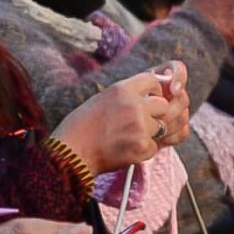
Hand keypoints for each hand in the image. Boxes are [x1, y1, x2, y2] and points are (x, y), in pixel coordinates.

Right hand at [52, 66, 188, 172]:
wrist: (71, 153)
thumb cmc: (80, 127)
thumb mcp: (102, 99)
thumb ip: (125, 96)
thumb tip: (147, 96)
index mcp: (122, 89)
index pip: (153, 81)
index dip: (154, 91)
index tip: (150, 99)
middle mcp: (134, 105)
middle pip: (163, 105)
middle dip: (155, 115)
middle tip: (140, 124)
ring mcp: (140, 126)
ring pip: (161, 127)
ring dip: (149, 134)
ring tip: (126, 138)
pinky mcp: (142, 146)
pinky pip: (154, 147)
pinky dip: (143, 151)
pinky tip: (124, 150)